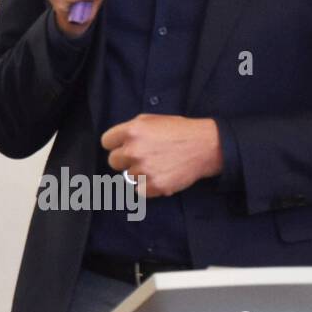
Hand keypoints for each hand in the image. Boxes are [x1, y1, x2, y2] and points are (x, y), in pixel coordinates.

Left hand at [100, 114, 223, 196]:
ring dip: (139, 173)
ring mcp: (144, 169)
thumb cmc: (178, 131)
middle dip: (125, 160)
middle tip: (142, 157)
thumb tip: (115, 142)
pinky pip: (138, 191)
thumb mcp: (150, 120)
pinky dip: (147, 187)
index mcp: (131, 131)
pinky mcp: (154, 186)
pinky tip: (159, 176)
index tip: (123, 146)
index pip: (106, 142)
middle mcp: (134, 150)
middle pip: (113, 161)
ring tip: (157, 165)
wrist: (205, 146)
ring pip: (128, 176)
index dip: (115, 144)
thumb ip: (129, 130)